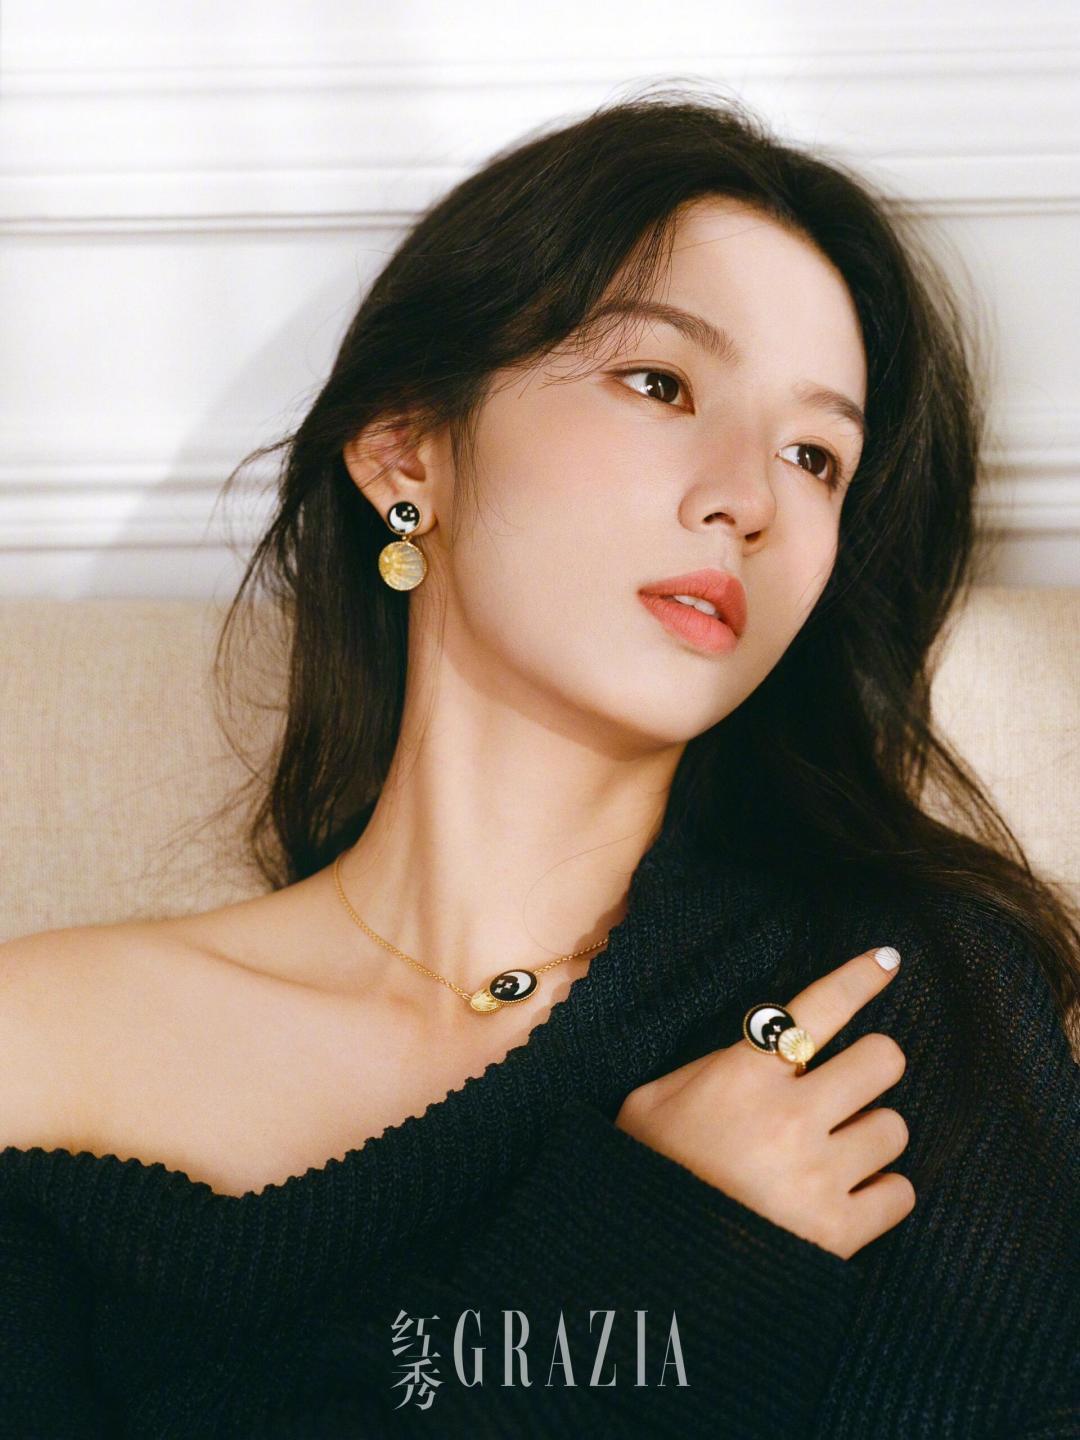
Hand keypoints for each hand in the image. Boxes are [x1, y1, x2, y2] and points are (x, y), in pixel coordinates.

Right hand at [614, 947, 913, 1259]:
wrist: (646, 1268)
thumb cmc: (647, 1170)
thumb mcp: (653, 1100)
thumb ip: (708, 1068)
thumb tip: (757, 1050)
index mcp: (741, 1074)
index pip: (816, 1008)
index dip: (858, 978)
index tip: (888, 960)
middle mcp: (789, 1115)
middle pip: (882, 1060)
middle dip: (872, 1066)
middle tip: (851, 1084)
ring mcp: (818, 1174)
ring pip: (894, 1128)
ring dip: (871, 1135)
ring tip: (837, 1152)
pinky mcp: (837, 1231)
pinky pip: (900, 1194)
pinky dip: (881, 1193)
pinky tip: (849, 1196)